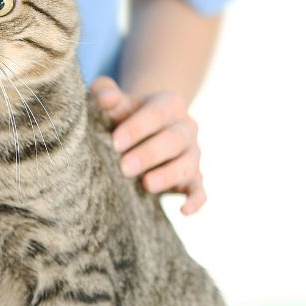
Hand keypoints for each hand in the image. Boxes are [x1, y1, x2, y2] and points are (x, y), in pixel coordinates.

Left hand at [91, 77, 204, 214]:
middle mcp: (186, 127)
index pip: (157, 113)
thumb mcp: (115, 103)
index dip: (137, 127)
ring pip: (188, 164)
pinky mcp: (194, 179)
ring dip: (168, 175)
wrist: (141, 132)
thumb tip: (106, 98)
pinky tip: (183, 210)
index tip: (116, 142)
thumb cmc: (123, 115)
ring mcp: (192, 154)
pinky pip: (200, 190)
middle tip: (125, 167)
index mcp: (169, 104)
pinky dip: (195, 200)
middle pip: (174, 139)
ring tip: (146, 185)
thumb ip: (106, 95)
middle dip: (150, 154)